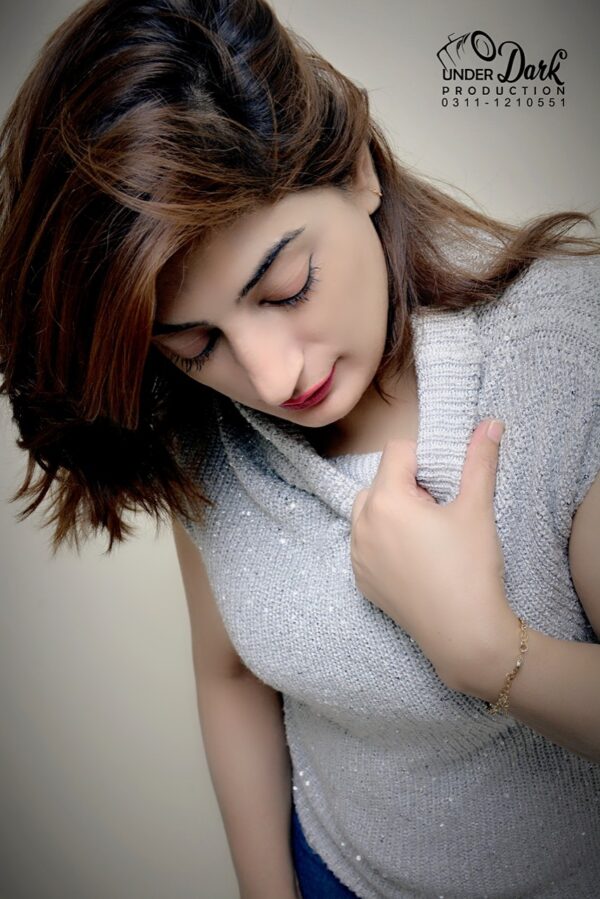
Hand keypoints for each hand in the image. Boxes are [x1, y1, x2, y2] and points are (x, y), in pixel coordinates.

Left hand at [350, 418, 517, 686]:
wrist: (464, 635)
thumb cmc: (470, 569)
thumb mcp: (476, 509)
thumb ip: (479, 461)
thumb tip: (489, 424)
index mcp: (386, 500)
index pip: (396, 452)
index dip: (422, 460)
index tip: (443, 485)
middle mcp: (361, 524)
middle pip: (379, 481)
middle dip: (405, 486)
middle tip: (437, 512)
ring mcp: (357, 555)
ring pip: (367, 513)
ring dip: (390, 512)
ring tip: (426, 536)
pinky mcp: (361, 581)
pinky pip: (365, 545)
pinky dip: (383, 542)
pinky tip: (414, 560)